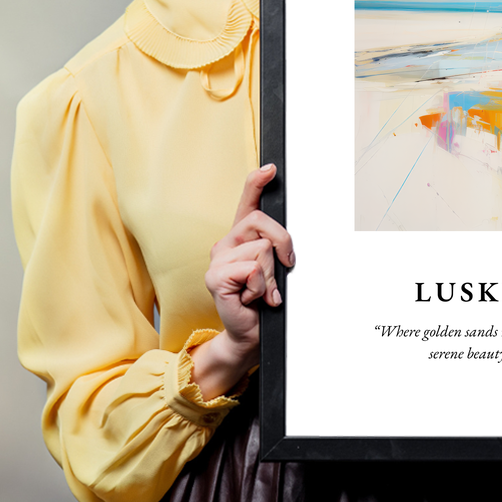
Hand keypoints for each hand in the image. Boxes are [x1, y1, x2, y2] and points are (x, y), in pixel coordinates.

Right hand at [190, 164, 294, 398]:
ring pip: (262, 249)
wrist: (250, 333)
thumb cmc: (263, 301)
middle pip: (262, 222)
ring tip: (262, 291)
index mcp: (241, 237)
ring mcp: (218, 259)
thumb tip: (286, 241)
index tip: (271, 169)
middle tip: (284, 267)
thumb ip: (276, 248)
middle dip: (283, 244)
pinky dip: (261, 287)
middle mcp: (226, 243)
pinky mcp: (215, 277)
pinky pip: (252, 269)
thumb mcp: (275, 268)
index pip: (247, 202)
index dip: (257, 182)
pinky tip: (252, 298)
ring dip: (271, 275)